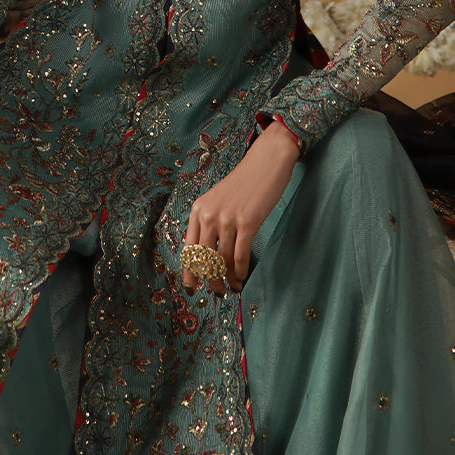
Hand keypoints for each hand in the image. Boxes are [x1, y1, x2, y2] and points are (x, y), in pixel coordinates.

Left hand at [182, 120, 299, 293]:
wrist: (266, 161)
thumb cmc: (244, 183)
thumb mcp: (218, 200)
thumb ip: (210, 222)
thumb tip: (207, 256)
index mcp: (198, 209)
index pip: (188, 248)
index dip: (189, 272)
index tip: (191, 288)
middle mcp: (208, 214)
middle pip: (203, 259)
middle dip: (210, 280)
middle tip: (218, 292)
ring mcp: (227, 218)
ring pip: (222, 261)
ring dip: (227, 279)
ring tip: (233, 287)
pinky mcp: (247, 221)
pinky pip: (240, 255)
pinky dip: (240, 270)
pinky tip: (243, 275)